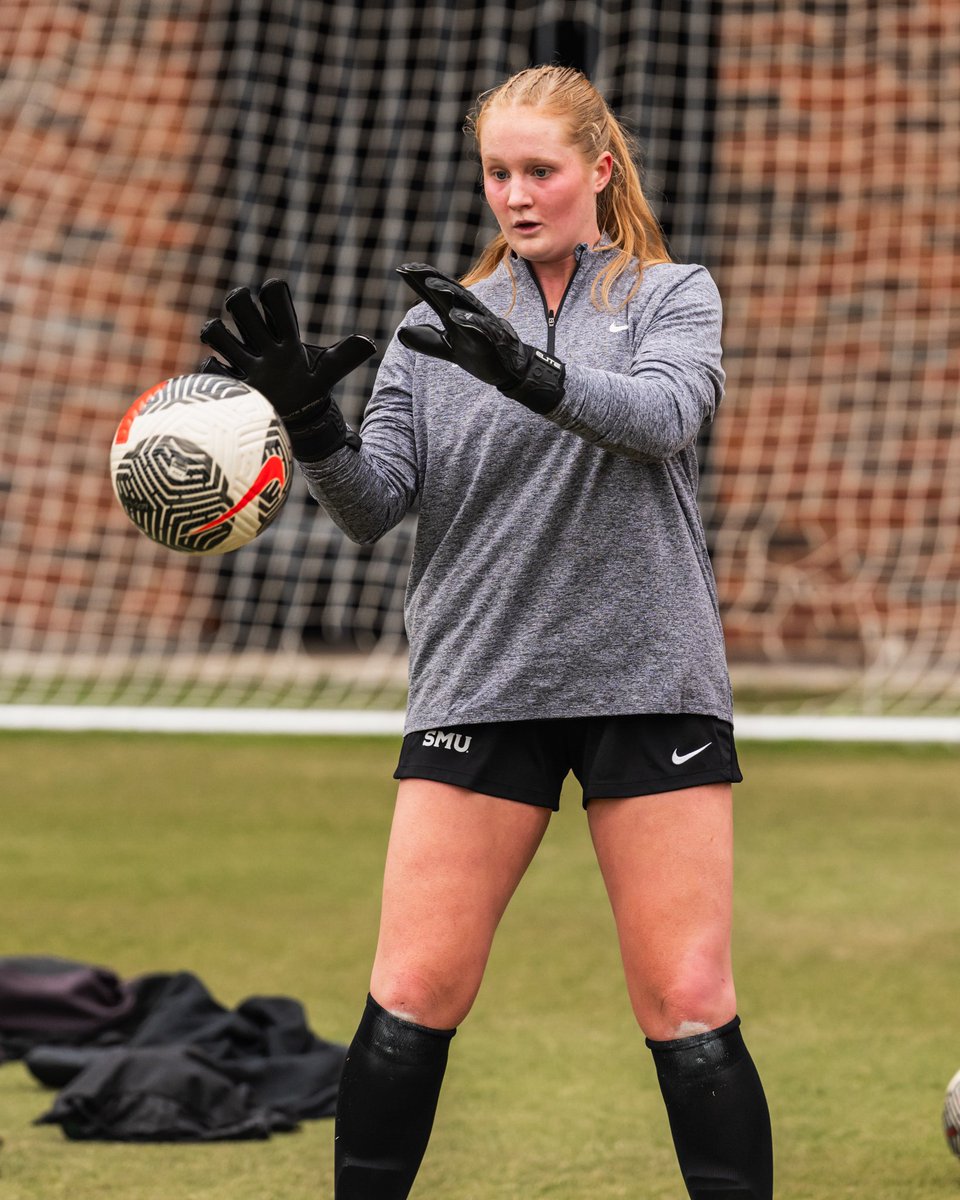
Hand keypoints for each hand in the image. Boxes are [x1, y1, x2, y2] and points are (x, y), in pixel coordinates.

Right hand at [200, 279, 374, 460]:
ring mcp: (243, 362)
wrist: (294, 422)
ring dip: (219, 333)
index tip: (277, 307)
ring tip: (235, 353)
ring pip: (215, 331)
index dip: (273, 294)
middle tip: (251, 324)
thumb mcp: (326, 373)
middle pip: (238, 302)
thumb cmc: (308, 390)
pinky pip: (210, 368)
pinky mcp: (232, 384)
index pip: (274, 296)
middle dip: (239, 303)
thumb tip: (369, 344)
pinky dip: (218, 372)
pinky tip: (236, 383)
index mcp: (283, 335)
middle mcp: (259, 343)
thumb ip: (345, 357)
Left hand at [395, 263, 564, 413]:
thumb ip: (427, 340)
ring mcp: (481, 323)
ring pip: (463, 303)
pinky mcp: (493, 336)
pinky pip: (481, 327)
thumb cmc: (480, 353)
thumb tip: (401, 334)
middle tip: (411, 267)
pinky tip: (455, 315)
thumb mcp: (448, 348)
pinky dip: (469, 320)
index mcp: (455, 314)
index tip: (401, 269)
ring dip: (447, 292)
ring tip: (430, 284)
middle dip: (430, 277)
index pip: (434, 294)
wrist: (510, 367)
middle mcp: (467, 313)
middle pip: (447, 290)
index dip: (418, 281)